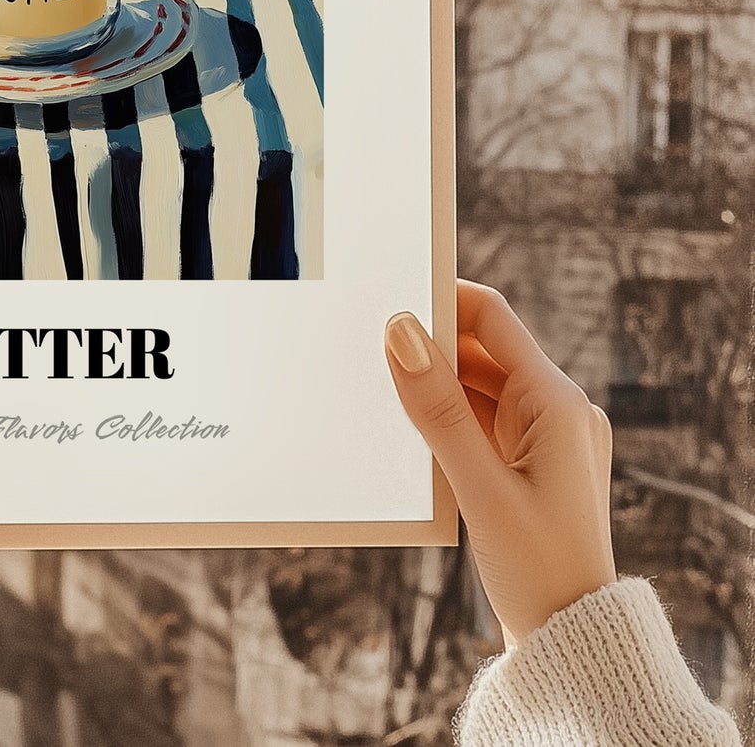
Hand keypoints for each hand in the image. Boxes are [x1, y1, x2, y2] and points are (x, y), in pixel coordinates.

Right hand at [385, 280, 615, 644]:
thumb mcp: (477, 486)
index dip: (440, 300)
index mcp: (556, 402)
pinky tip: (411, 431)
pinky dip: (449, 416)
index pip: (491, 318)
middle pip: (482, 348)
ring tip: (383, 393)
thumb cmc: (537, 569)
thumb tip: (400, 331)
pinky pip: (483, 417)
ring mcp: (548, 435)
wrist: (574, 642)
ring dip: (435, 384)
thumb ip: (436, 407)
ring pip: (479, 384)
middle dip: (429, 346)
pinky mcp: (533, 461)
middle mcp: (558, 408)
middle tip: (369, 350)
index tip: (387, 300)